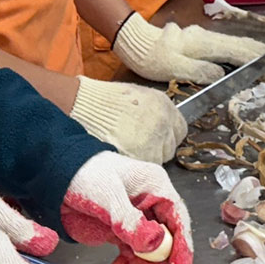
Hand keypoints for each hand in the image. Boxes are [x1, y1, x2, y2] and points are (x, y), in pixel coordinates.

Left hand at [61, 151, 195, 263]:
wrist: (57, 177)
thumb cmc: (85, 173)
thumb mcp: (107, 194)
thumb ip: (128, 220)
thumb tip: (154, 244)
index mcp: (155, 187)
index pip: (177, 219)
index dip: (182, 248)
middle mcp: (151, 206)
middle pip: (165, 243)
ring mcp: (136, 223)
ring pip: (148, 255)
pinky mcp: (121, 235)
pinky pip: (129, 259)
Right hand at [69, 76, 187, 163]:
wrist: (83, 106)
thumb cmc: (105, 100)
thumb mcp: (139, 96)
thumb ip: (156, 111)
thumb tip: (162, 124)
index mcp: (165, 106)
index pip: (181, 130)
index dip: (168, 136)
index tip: (159, 139)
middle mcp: (163, 123)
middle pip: (171, 148)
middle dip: (158, 149)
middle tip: (139, 145)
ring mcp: (152, 141)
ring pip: (158, 160)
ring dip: (147, 158)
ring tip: (128, 150)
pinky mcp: (139, 156)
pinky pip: (143, 167)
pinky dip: (135, 165)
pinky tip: (122, 154)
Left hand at [112, 13, 264, 84]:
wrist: (135, 42)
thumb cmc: (152, 57)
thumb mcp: (171, 67)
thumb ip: (197, 70)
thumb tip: (221, 75)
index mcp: (201, 43)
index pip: (234, 50)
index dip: (253, 59)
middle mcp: (205, 36)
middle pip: (237, 43)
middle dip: (257, 52)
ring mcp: (203, 36)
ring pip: (232, 42)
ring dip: (250, 50)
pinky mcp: (199, 39)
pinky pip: (225, 44)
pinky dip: (239, 49)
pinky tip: (244, 54)